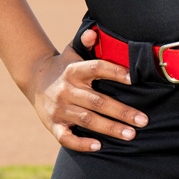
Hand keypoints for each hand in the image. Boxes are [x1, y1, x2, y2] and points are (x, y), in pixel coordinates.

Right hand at [27, 29, 149, 152]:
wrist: (35, 80)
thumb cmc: (64, 67)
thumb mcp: (72, 51)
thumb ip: (85, 42)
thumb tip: (94, 32)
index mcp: (73, 71)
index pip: (96, 68)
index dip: (115, 72)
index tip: (134, 79)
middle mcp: (66, 90)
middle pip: (97, 101)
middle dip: (122, 112)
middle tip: (143, 121)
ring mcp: (59, 109)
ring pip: (87, 120)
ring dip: (110, 128)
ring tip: (131, 134)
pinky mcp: (53, 125)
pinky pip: (66, 137)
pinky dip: (81, 143)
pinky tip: (98, 146)